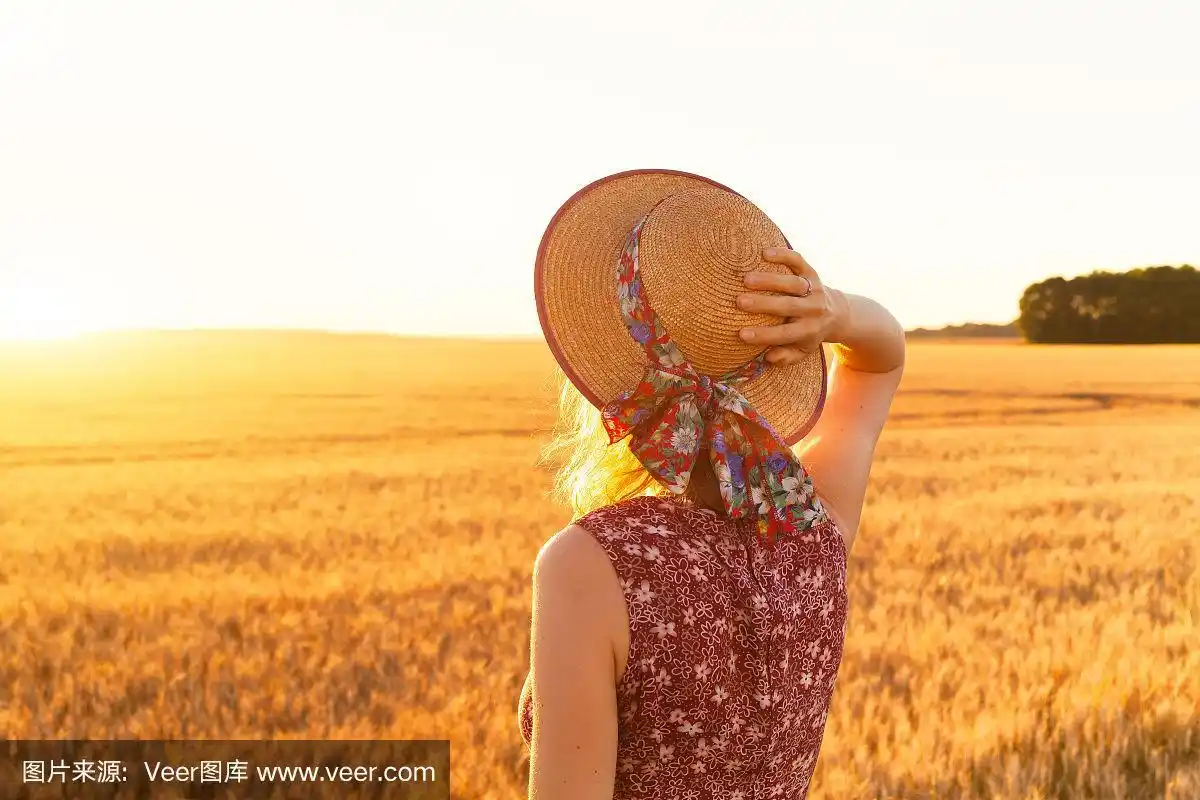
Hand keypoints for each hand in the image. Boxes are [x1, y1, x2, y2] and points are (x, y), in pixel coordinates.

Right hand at [736, 247, 845, 365]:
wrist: (836, 313)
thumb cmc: (808, 334)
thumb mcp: (801, 351)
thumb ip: (785, 357)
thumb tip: (768, 357)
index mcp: (809, 330)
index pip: (785, 333)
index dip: (764, 335)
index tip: (741, 334)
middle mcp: (813, 309)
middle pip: (788, 306)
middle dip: (763, 304)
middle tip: (739, 302)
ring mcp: (813, 289)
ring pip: (793, 283)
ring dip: (769, 280)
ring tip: (746, 279)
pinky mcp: (811, 272)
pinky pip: (799, 261)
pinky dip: (784, 256)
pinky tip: (764, 253)